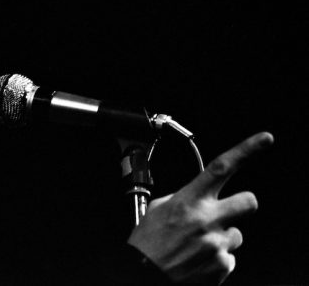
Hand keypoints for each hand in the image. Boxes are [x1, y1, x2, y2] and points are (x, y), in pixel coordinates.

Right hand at [127, 132, 273, 284]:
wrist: (144, 276)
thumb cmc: (147, 243)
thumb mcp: (158, 210)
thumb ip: (183, 198)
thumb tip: (196, 196)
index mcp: (189, 200)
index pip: (221, 167)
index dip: (246, 149)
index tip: (265, 138)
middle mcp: (207, 220)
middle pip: (248, 201)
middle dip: (241, 205)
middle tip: (225, 212)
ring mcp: (217, 244)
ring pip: (236, 235)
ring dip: (221, 238)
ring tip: (197, 245)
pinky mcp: (222, 266)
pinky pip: (229, 259)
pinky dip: (215, 260)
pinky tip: (197, 260)